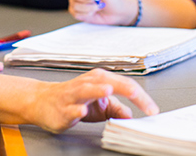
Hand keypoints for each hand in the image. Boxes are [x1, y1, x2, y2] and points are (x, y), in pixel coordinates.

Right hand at [31, 68, 158, 132]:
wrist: (43, 101)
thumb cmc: (74, 100)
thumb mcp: (99, 105)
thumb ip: (116, 108)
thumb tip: (132, 115)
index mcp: (100, 80)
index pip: (125, 84)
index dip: (141, 97)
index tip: (152, 110)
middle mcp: (88, 83)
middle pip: (110, 82)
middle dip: (127, 91)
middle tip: (142, 100)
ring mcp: (74, 94)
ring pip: (87, 89)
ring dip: (97, 90)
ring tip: (108, 91)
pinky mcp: (63, 107)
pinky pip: (70, 108)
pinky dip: (76, 109)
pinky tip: (82, 111)